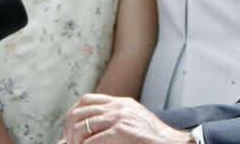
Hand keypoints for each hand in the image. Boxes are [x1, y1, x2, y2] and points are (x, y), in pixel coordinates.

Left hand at [62, 94, 191, 143]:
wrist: (170, 143)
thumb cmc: (151, 139)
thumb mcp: (130, 124)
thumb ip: (109, 124)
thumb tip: (79, 136)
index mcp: (120, 103)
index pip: (86, 100)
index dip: (73, 115)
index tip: (70, 132)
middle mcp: (118, 107)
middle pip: (79, 112)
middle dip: (69, 130)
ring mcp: (120, 118)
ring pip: (82, 127)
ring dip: (75, 142)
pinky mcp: (122, 131)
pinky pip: (93, 140)